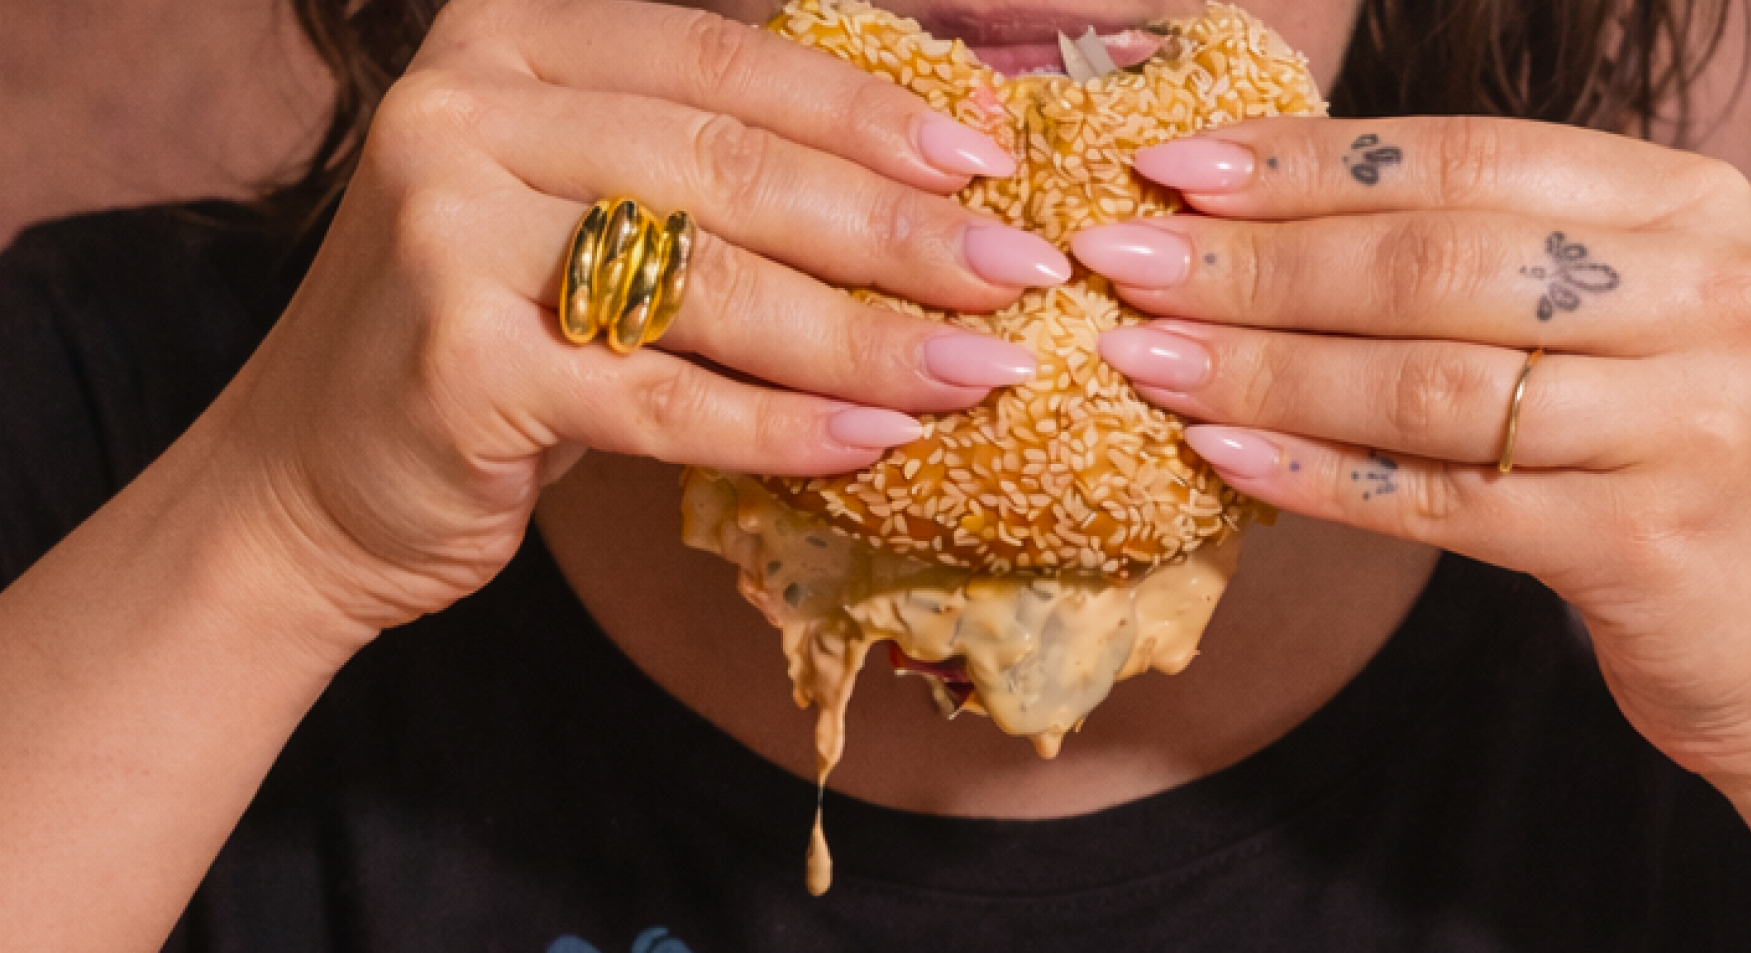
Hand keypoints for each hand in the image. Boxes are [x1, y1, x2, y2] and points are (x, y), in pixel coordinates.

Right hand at [200, 0, 1071, 639]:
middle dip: (897, 231)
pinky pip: (658, 400)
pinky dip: (779, 428)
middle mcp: (463, 113)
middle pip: (732, 168)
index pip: (726, 62)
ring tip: (981, 370)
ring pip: (708, 284)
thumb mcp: (582, 214)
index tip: (990, 167)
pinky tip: (876, 443)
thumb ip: (709, 177)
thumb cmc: (490, 334)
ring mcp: (444, 235)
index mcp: (508, 44)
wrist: (312, 478)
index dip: (869, 114)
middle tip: (1020, 275)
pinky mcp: (454, 367)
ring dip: (866, 336)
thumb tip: (932, 187)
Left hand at [1071, 115, 1750, 780]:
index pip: (1462, 157)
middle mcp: (1709, 297)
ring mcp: (1690, 423)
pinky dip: (1317, 475)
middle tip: (1121, 262)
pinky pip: (1439, 500)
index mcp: (1692, 205)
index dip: (1305, 162)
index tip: (1176, 170)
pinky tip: (1219, 454)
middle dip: (1256, 261)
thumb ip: (1484, 258)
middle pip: (1433, 263)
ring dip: (1262, 369)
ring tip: (1141, 359)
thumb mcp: (1619, 321)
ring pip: (1426, 383)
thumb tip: (1253, 216)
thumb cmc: (1672, 456)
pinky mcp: (1646, 543)